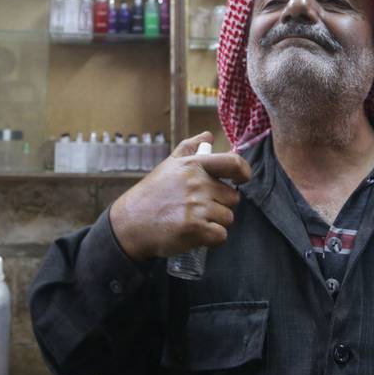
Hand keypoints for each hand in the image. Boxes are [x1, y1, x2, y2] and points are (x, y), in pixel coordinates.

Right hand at [109, 132, 251, 260]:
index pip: (232, 163)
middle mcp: (197, 183)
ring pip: (227, 218)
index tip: (242, 179)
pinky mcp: (195, 228)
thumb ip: (189, 148)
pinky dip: (211, 239)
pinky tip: (196, 234)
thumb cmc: (151, 195)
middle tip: (198, 209)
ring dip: (215, 223)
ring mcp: (196, 206)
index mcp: (193, 165)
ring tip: (193, 221)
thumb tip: (208, 135)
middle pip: (232, 198)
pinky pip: (221, 235)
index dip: (243, 172)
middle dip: (220, 205)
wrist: (129, 224)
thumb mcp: (168, 166)